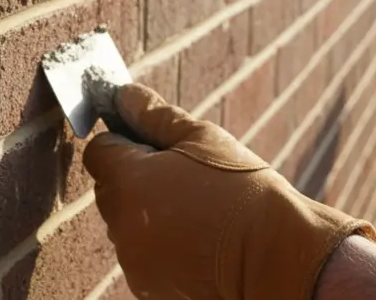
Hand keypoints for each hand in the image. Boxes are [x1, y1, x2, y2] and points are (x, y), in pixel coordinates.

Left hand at [83, 84, 375, 299]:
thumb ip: (154, 116)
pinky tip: (198, 238)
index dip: (122, 141)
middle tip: (182, 175)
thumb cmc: (243, 191)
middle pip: (110, 189)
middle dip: (135, 178)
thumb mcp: (203, 139)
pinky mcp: (150, 287)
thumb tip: (124, 95)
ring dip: (148, 213)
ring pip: (127, 224)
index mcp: (129, 182)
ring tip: (197, 210)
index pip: (98, 151)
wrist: (277, 257)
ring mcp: (134, 262)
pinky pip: (144, 255)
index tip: (152, 144)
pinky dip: (161, 245)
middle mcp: (121, 225)